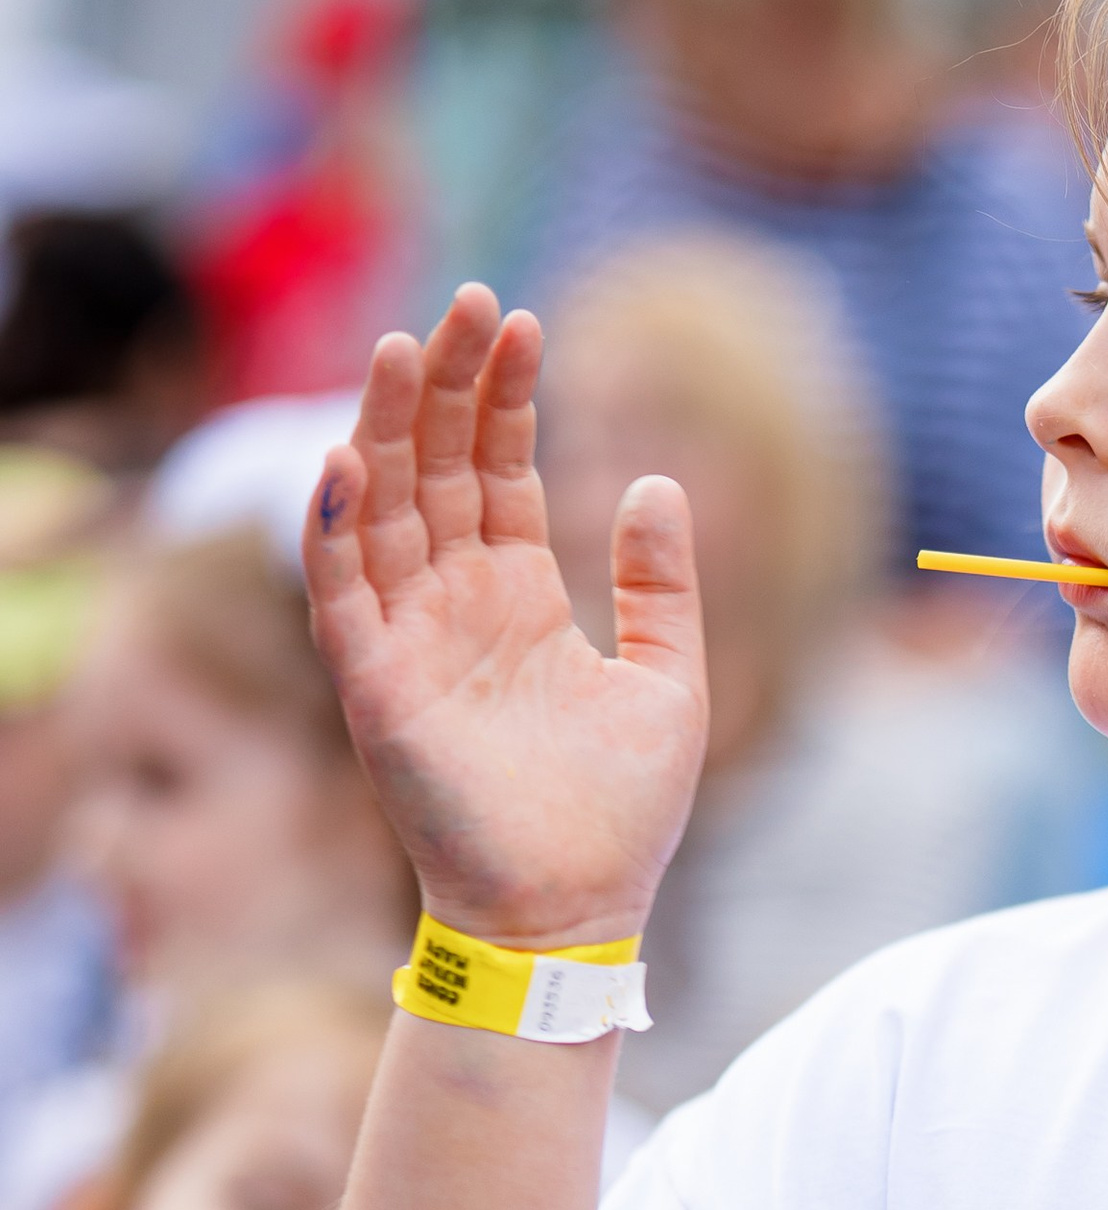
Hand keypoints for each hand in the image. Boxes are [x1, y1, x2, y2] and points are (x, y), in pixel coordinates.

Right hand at [306, 286, 706, 946]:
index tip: (521, 321)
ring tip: (403, 345)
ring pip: (381, 508)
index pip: (499, 469)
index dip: (505, 396)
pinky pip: (342, 595)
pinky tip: (347, 459)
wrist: (575, 911)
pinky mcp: (377, 689)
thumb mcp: (668, 681)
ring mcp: (409, 641)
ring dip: (387, 426)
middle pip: (436, 466)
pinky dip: (336, 528)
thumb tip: (661, 480)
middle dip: (446, 382)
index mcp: (519, 595)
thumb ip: (660, 585)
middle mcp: (455, 604)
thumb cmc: (619, 813)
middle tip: (466, 298)